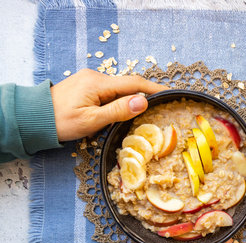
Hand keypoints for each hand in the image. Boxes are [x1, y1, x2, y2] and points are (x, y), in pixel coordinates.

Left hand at [50, 69, 167, 140]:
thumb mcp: (92, 120)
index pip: (134, 83)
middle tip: (162, 106)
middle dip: (145, 94)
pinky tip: (125, 111)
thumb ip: (119, 110)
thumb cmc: (61, 122)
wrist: (34, 118)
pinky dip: (121, 100)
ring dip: (132, 99)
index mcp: (98, 83)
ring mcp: (90, 80)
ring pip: (119, 89)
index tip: (170, 94)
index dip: (154, 89)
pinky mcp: (86, 86)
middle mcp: (96, 77)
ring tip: (146, 113)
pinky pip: (110, 91)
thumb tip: (143, 102)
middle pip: (128, 85)